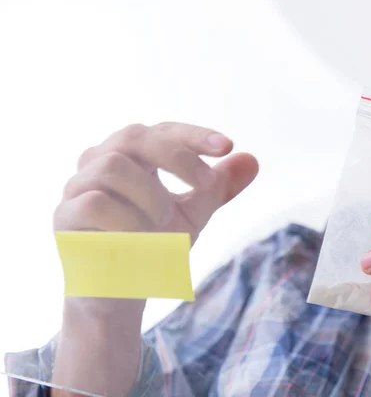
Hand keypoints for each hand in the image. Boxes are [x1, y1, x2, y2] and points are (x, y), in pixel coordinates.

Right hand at [54, 122, 257, 316]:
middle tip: (206, 184)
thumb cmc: (155, 245)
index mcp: (133, 157)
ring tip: (165, 227)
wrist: (123, 292)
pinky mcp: (64, 217)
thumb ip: (218, 188)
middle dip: (177, 156)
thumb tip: (253, 160)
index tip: (228, 147)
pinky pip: (95, 204)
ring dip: (153, 197)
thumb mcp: (194, 215)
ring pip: (114, 167)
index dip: (194, 135)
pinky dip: (128, 222)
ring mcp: (78, 187)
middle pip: (134, 135)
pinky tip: (143, 241)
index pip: (161, 131)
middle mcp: (101, 162)